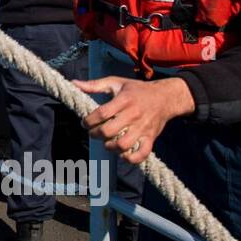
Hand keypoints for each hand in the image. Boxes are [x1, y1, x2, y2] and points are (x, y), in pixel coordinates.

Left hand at [70, 76, 195, 163]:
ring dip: (110, 147)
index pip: (102, 113)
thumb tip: (74, 83)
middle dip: (96, 134)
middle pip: (109, 131)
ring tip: (107, 142)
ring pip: (123, 145)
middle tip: (94, 132)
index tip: (85, 122)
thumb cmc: (137, 90)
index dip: (89, 120)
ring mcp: (143, 128)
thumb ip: (95, 85)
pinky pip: (142, 154)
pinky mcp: (151, 138)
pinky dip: (130, 158)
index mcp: (124, 100)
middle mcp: (133, 115)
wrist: (166, 97)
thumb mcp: (116, 82)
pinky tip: (122, 154)